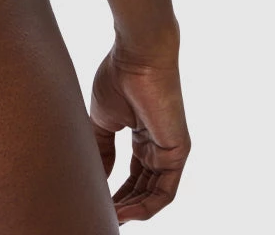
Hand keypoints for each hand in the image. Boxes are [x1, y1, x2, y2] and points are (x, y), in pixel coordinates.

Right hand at [90, 45, 190, 223]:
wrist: (137, 57)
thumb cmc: (119, 78)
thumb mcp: (102, 119)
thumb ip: (101, 149)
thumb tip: (97, 176)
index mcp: (143, 136)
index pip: (133, 174)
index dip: (116, 190)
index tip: (97, 200)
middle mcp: (159, 147)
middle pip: (143, 187)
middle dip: (123, 204)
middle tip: (103, 215)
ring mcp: (170, 151)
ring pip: (153, 194)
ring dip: (133, 210)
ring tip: (111, 218)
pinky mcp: (178, 153)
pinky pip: (164, 191)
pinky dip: (146, 206)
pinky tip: (125, 212)